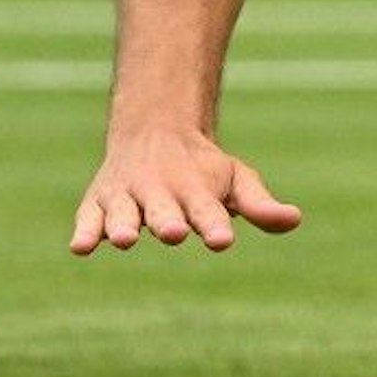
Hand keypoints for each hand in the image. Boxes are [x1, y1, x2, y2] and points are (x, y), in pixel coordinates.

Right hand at [69, 129, 301, 254]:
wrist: (154, 128)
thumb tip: (295, 220)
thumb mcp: (236, 179)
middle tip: (175, 233)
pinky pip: (88, 219)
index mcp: (196, 191)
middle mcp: (160, 193)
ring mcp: (126, 197)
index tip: (222, 240)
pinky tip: (81, 248)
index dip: (214, 225)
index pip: (208, 211)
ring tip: (126, 239)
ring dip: (124, 224)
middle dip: (169, 222)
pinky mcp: (96, 204)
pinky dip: (85, 231)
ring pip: (123, 212)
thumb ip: (260, 205)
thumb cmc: (202, 167)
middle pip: (164, 211)